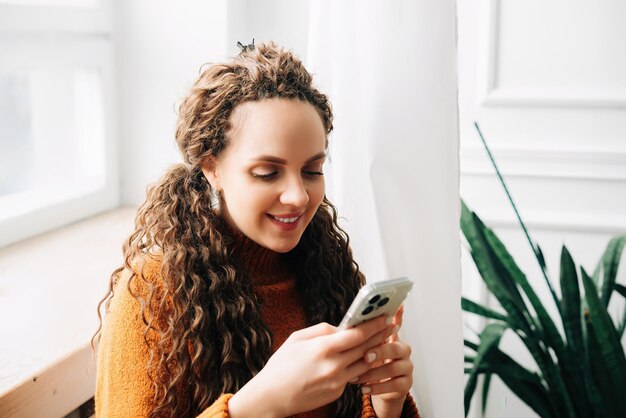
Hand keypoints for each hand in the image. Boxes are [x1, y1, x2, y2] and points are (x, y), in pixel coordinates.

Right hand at [229, 315, 395, 417]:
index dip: (374, 325)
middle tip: (391, 327)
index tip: (385, 317)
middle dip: (380, 336)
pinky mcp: (337, 393)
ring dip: (375, 352)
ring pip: (364, 364)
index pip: (357, 334)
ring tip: (382, 342)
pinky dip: (358, 367)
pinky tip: (362, 360)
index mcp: (323, 348)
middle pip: (366, 348)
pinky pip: (352, 376)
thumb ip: (322, 330)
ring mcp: (337, 381)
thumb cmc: (281, 365)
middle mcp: (333, 365)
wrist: (272, 396)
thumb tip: (341, 327)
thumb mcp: (297, 338)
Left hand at [355, 306, 413, 417]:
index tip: (382, 320)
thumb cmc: (372, 363)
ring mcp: (407, 367)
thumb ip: (365, 334)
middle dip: (379, 352)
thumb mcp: (368, 346)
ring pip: (393, 368)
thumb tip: (353, 322)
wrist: (380, 387)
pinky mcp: (406, 384)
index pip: (395, 326)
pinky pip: (394, 385)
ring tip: (357, 377)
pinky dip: (377, 388)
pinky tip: (365, 388)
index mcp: (394, 338)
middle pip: (395, 348)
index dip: (392, 320)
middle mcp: (403, 351)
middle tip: (365, 357)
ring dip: (373, 373)